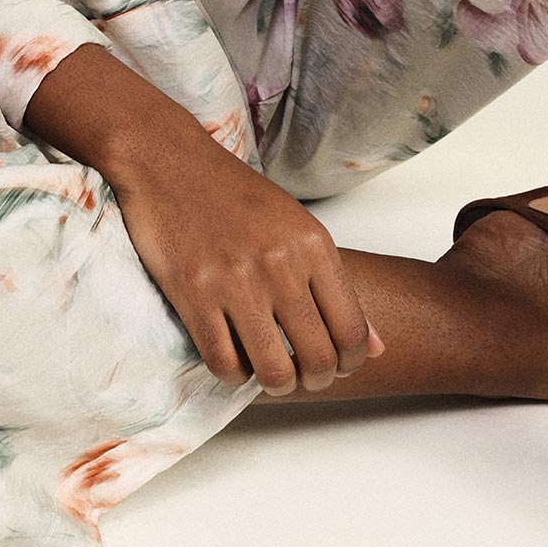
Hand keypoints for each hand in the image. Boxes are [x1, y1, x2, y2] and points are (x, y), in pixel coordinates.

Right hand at [109, 124, 384, 393]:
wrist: (169, 161)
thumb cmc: (235, 195)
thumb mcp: (297, 227)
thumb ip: (337, 286)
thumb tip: (379, 347)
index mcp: (313, 244)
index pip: (353, 332)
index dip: (350, 363)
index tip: (336, 365)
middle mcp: (280, 264)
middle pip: (319, 359)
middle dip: (315, 381)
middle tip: (301, 375)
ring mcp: (236, 281)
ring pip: (274, 372)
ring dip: (276, 385)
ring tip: (269, 373)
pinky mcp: (194, 294)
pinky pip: (224, 364)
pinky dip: (233, 375)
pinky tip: (233, 357)